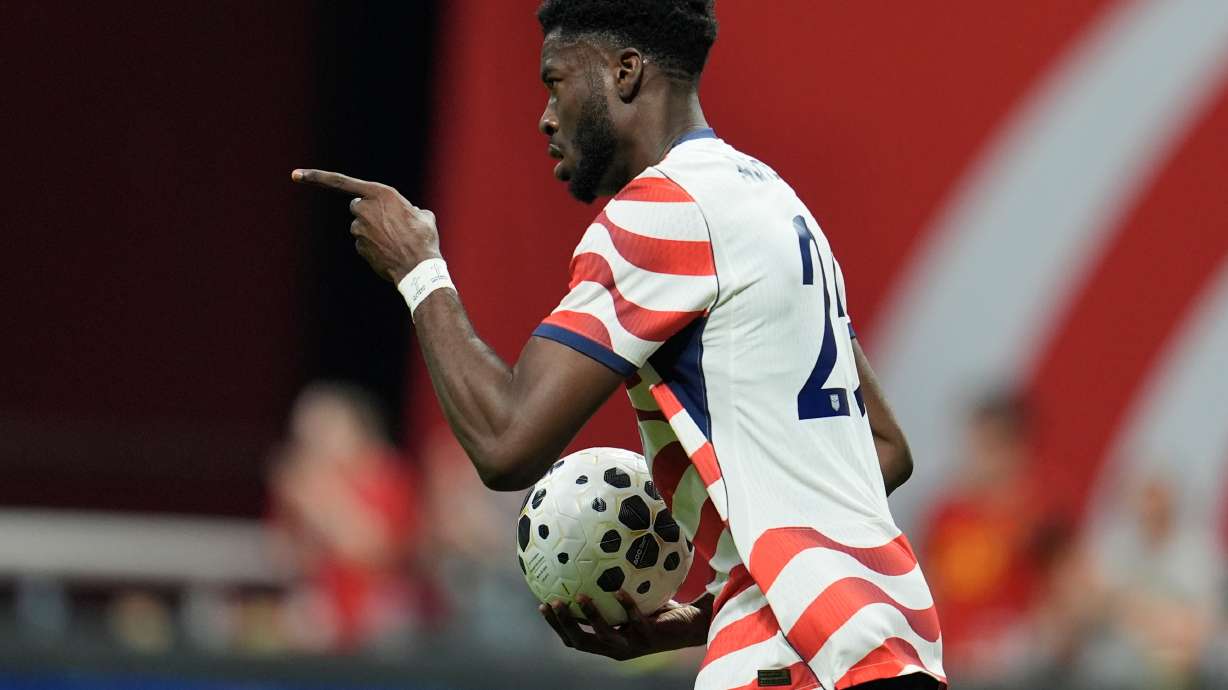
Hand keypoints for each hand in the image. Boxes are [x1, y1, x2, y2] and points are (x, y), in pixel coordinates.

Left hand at [292, 168, 439, 282]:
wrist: (419, 267)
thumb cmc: (424, 238)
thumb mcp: (423, 216)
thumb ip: (409, 209)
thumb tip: (410, 213)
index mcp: (379, 193)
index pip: (341, 182)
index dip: (316, 177)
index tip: (295, 175)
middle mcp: (364, 209)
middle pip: (357, 206)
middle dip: (369, 212)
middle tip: (391, 222)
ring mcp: (359, 230)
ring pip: (361, 227)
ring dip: (375, 231)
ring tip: (398, 241)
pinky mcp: (359, 247)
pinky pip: (364, 243)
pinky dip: (375, 246)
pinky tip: (391, 252)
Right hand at [539, 592, 709, 660]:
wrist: (691, 625)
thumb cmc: (660, 609)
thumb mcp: (633, 597)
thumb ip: (614, 584)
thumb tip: (598, 552)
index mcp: (608, 640)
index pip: (575, 638)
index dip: (556, 626)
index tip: (541, 605)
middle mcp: (617, 647)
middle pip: (580, 642)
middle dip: (563, 624)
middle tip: (551, 603)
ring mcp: (633, 644)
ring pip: (604, 636)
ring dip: (590, 617)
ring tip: (579, 596)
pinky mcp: (650, 638)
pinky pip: (634, 621)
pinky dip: (625, 607)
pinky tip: (618, 591)